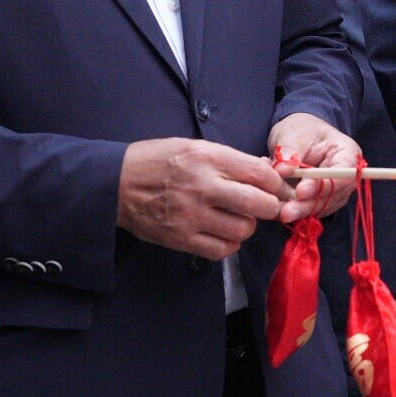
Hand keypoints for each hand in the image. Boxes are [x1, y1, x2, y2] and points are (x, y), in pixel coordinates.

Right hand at [117, 138, 290, 259]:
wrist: (117, 183)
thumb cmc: (158, 160)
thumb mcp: (194, 147)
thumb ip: (230, 159)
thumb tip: (265, 172)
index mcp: (208, 158)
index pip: (260, 174)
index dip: (277, 183)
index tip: (278, 188)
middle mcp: (203, 186)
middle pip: (259, 204)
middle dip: (271, 207)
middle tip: (268, 207)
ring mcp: (192, 216)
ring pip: (243, 230)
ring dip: (247, 226)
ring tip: (239, 218)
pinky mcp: (181, 239)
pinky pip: (221, 249)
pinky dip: (229, 243)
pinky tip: (223, 233)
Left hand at [269, 112, 361, 222]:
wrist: (296, 134)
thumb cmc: (301, 129)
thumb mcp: (294, 134)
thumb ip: (289, 151)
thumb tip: (282, 170)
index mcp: (347, 153)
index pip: (344, 175)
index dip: (325, 185)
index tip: (301, 191)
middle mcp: (345, 176)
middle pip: (332, 196)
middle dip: (307, 205)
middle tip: (285, 211)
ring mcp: (334, 190)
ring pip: (319, 207)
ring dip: (298, 211)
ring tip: (275, 209)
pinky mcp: (318, 200)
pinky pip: (308, 210)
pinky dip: (291, 208)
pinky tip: (274, 202)